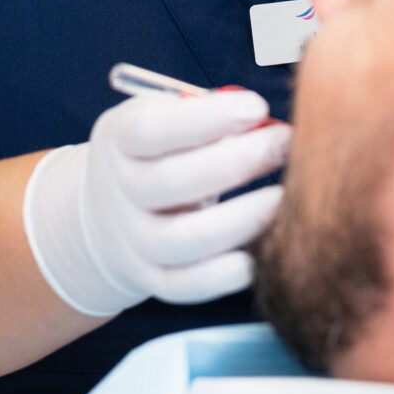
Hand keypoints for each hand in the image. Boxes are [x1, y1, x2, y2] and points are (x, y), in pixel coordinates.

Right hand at [22, 89, 290, 316]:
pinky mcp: (154, 279)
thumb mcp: (161, 119)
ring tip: (287, 197)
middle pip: (175, 181)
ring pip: (188, 237)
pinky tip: (264, 253)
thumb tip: (266, 122)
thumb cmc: (156, 154)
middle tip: (287, 144)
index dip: (207, 118)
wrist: (106, 217)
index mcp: (119, 139)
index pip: (153, 129)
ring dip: (245, 218)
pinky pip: (190, 285)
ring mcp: (135, 240)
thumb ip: (207, 115)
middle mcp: (122, 191)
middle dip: (241, 160)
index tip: (256, 107)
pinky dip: (227, 274)